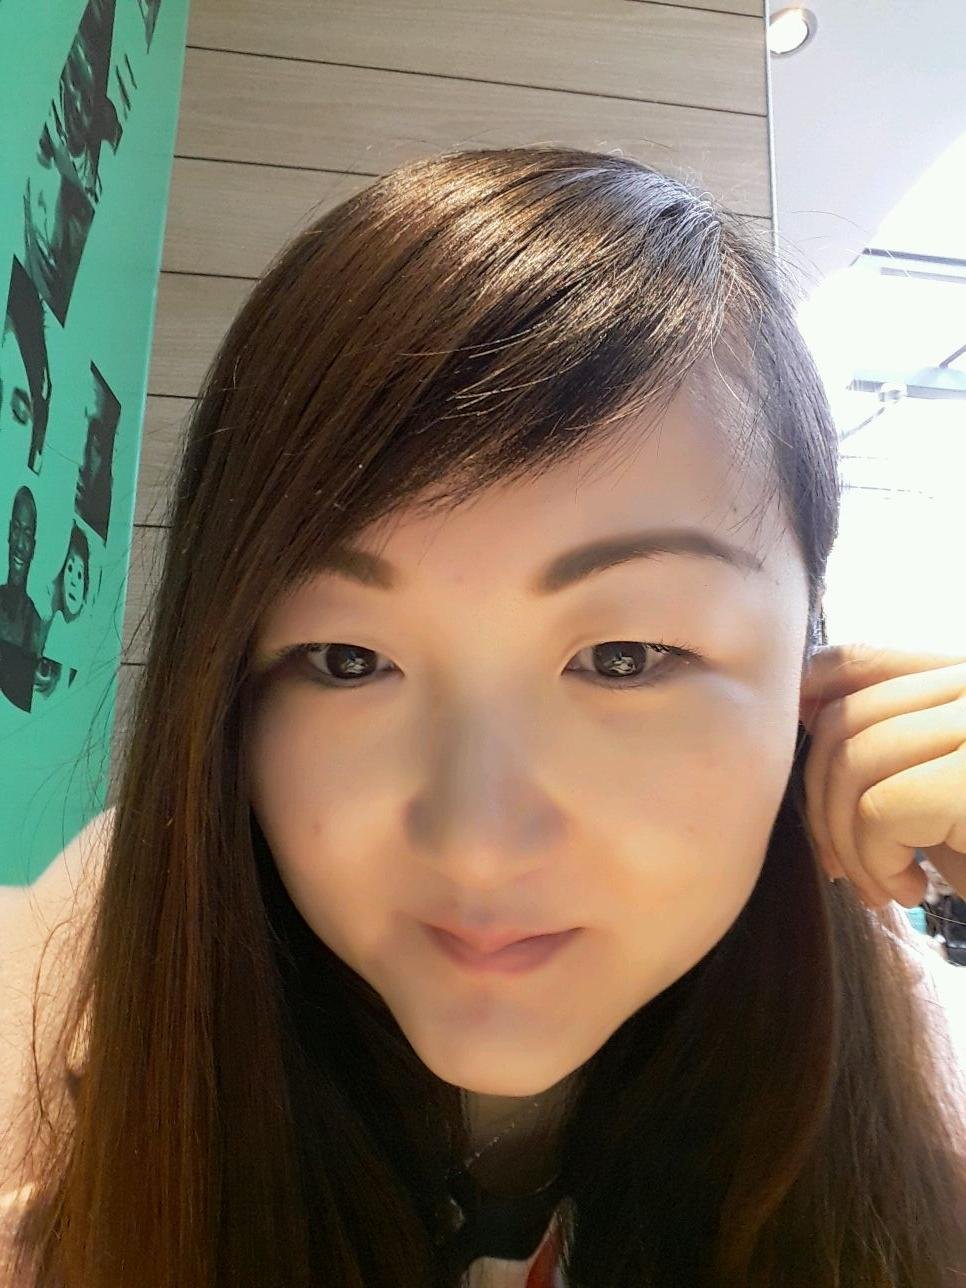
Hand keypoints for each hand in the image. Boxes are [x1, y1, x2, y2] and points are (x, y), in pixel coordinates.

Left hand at [799, 643, 965, 909]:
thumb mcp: (936, 791)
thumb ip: (887, 740)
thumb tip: (802, 705)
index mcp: (965, 679)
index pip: (863, 660)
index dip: (811, 709)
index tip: (805, 775)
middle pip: (845, 718)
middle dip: (820, 802)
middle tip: (841, 866)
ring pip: (854, 762)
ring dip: (849, 842)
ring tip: (883, 884)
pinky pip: (880, 808)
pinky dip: (876, 860)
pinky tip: (911, 889)